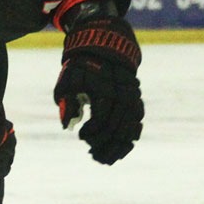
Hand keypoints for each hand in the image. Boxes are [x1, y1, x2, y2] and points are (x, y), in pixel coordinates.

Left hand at [54, 18, 143, 164]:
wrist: (105, 46)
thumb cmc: (82, 65)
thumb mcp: (68, 79)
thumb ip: (66, 102)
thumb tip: (67, 126)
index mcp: (105, 91)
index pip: (101, 122)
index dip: (91, 134)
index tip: (81, 135)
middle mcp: (122, 97)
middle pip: (117, 130)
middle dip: (104, 145)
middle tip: (92, 151)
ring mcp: (133, 99)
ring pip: (130, 131)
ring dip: (117, 147)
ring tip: (104, 156)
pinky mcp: (137, 101)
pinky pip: (137, 125)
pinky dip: (129, 139)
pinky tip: (119, 149)